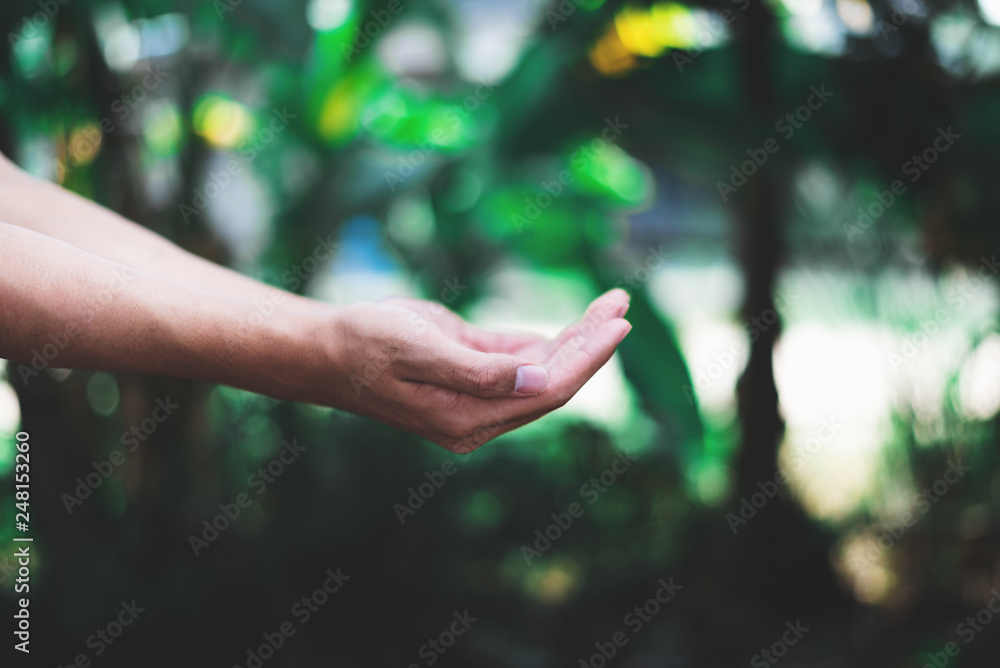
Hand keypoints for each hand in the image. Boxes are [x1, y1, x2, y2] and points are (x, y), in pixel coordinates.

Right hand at [327, 289, 631, 451]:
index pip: (547, 390)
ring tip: (609, 304)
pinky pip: (519, 361)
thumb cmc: (365, 344)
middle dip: (589, 343)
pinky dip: (548, 341)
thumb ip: (481, 370)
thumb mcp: (420, 349)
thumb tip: (542, 379)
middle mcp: (479, 415)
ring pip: (540, 370)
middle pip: (552, 381)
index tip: (618, 323)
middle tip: (621, 303)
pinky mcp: (469, 375)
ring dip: (574, 338)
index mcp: (469, 418)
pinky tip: (576, 324)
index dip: (587, 358)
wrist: (325, 349)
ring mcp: (475, 397)